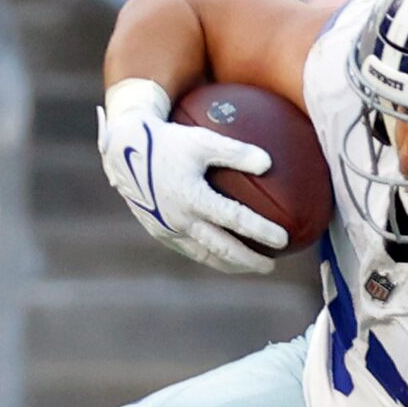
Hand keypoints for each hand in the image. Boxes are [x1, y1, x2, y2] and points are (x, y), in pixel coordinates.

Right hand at [96, 77, 286, 276]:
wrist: (124, 151)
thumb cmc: (169, 141)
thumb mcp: (201, 140)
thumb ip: (235, 151)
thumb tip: (269, 163)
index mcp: (192, 197)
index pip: (234, 219)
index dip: (260, 230)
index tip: (282, 239)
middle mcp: (179, 219)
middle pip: (222, 249)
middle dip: (248, 261)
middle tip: (270, 266)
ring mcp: (168, 230)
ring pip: (204, 255)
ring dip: (229, 264)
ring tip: (249, 266)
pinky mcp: (158, 232)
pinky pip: (189, 249)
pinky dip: (209, 256)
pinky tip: (223, 255)